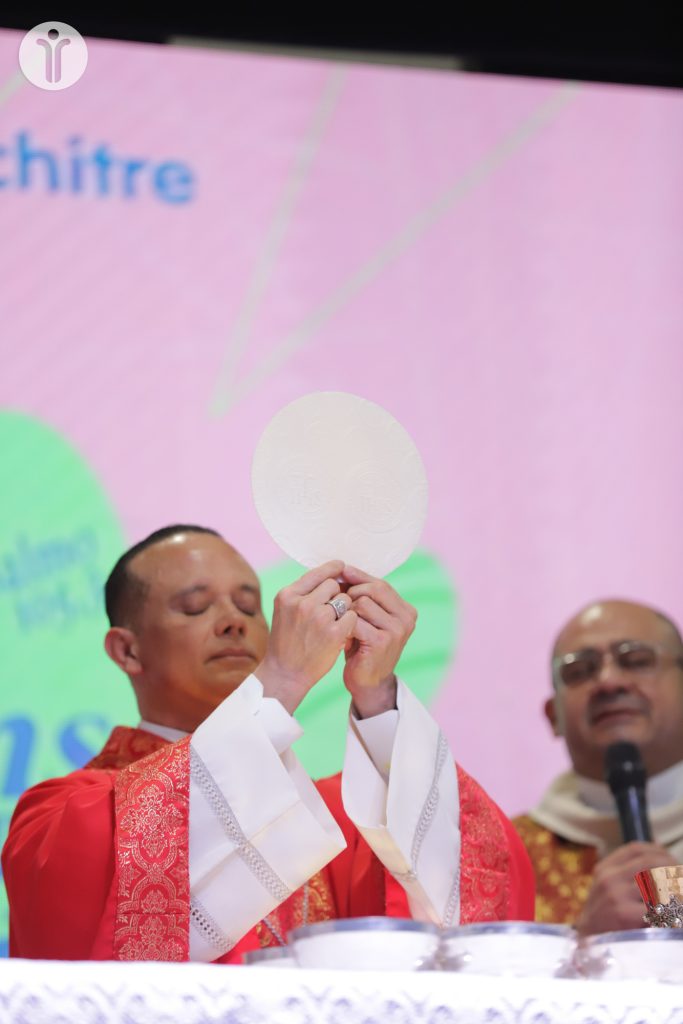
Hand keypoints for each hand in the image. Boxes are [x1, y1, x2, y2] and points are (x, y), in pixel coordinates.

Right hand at [254, 561, 356, 713]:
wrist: (285, 673)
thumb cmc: (287, 641)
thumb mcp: (285, 611)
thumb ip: (302, 593)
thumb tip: (329, 574)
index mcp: (287, 595)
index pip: (316, 573)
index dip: (332, 569)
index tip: (341, 567)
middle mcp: (302, 603)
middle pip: (332, 584)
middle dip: (336, 594)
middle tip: (331, 610)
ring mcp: (318, 617)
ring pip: (345, 599)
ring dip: (344, 609)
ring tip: (333, 623)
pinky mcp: (333, 632)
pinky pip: (352, 615)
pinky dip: (350, 623)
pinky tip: (341, 632)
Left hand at [340, 565, 416, 717]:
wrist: (367, 682)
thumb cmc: (364, 646)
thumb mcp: (369, 618)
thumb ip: (364, 596)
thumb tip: (343, 568)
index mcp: (406, 610)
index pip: (380, 583)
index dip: (358, 578)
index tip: (340, 575)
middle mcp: (407, 619)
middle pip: (373, 589)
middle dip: (351, 593)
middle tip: (338, 604)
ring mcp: (396, 631)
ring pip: (362, 603)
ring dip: (346, 611)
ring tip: (342, 623)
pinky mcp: (382, 642)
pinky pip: (355, 620)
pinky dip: (343, 625)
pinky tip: (341, 635)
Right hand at [576, 842, 676, 935]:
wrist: (589, 943)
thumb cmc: (604, 916)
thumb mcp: (608, 888)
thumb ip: (627, 872)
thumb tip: (659, 851)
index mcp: (605, 869)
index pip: (636, 849)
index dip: (658, 852)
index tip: (671, 861)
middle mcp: (609, 878)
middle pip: (649, 862)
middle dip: (671, 869)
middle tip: (681, 880)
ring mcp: (616, 895)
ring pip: (656, 882)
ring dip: (674, 890)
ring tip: (679, 899)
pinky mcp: (624, 914)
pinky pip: (657, 907)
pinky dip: (670, 911)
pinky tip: (673, 918)